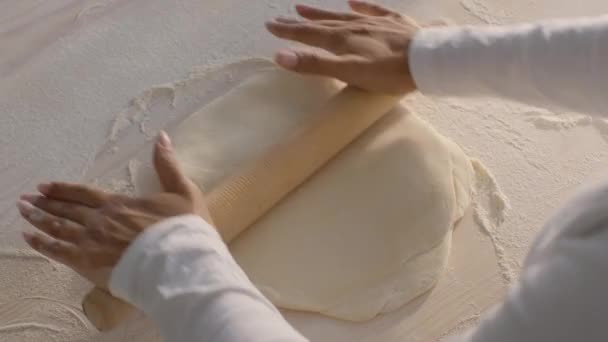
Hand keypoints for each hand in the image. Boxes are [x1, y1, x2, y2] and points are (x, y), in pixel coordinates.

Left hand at [17, 131, 210, 288]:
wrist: (181, 263)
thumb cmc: (185, 229)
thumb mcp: (182, 191)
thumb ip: (168, 165)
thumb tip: (161, 136)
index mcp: (119, 203)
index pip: (83, 193)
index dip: (63, 189)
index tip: (44, 186)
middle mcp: (100, 220)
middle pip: (66, 210)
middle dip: (44, 203)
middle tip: (25, 199)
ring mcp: (92, 243)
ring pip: (57, 229)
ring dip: (38, 220)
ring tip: (22, 212)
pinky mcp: (90, 264)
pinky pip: (59, 253)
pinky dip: (42, 245)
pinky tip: (29, 239)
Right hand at [266, 1, 419, 93]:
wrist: (426, 60)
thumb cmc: (387, 72)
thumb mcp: (347, 72)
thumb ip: (315, 65)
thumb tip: (280, 56)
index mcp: (341, 40)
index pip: (308, 34)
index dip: (288, 31)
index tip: (270, 25)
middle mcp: (353, 26)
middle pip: (321, 23)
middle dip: (299, 22)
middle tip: (281, 18)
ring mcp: (374, 22)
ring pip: (341, 15)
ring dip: (322, 13)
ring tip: (303, 7)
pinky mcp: (393, 21)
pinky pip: (373, 9)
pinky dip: (360, 4)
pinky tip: (353, 0)